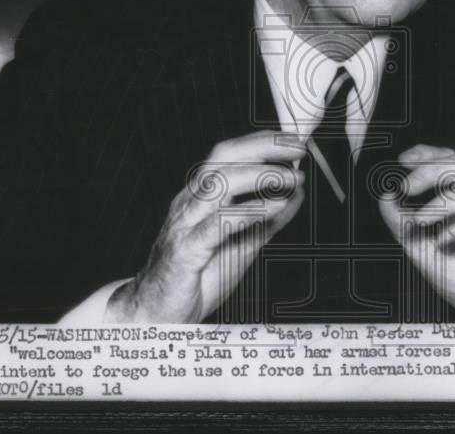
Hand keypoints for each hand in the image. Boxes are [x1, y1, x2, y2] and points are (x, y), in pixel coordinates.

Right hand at [104, 131, 305, 321]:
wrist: (157, 314)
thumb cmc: (196, 276)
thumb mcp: (243, 242)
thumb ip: (268, 219)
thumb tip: (296, 195)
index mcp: (200, 197)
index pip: (229, 155)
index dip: (262, 142)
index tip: (294, 141)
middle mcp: (190, 203)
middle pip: (222, 158)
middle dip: (262, 148)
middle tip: (297, 150)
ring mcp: (185, 224)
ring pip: (217, 184)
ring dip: (260, 176)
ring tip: (292, 179)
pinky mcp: (185, 251)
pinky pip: (216, 225)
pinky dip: (248, 212)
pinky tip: (273, 207)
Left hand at [378, 144, 454, 321]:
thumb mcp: (426, 252)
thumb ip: (403, 226)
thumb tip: (385, 197)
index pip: (452, 164)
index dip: (429, 155)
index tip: (402, 160)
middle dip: (432, 171)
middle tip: (406, 187)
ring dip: (445, 202)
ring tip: (420, 220)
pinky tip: (447, 236)